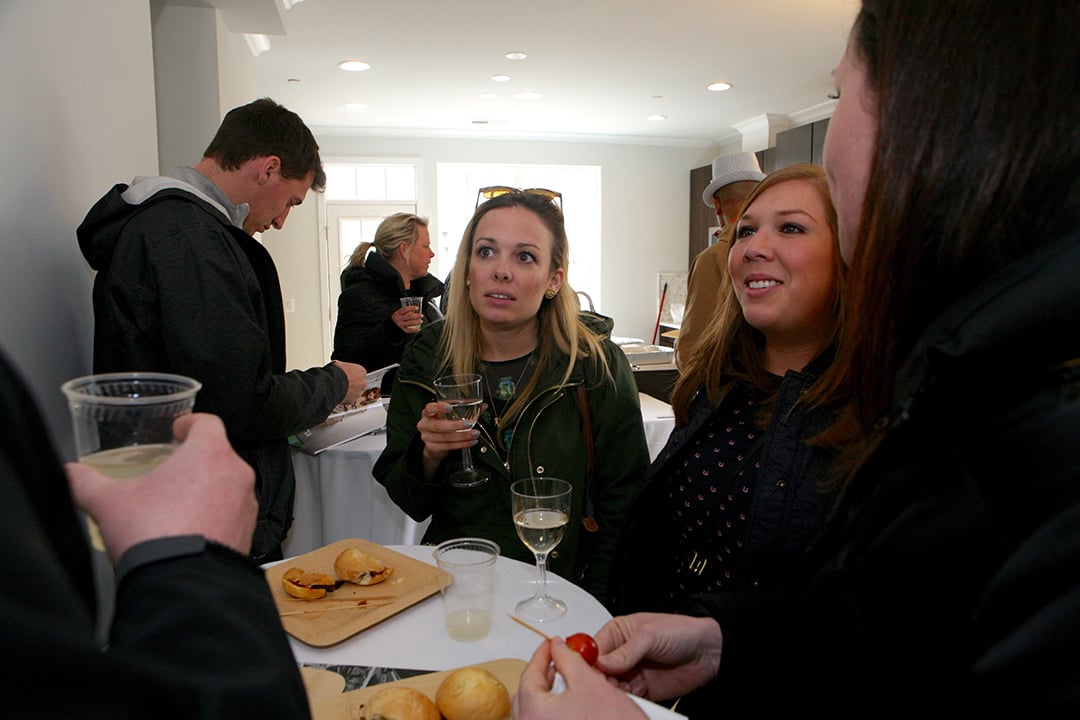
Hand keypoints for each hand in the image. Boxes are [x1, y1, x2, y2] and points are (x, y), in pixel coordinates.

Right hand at [64, 414, 256, 562]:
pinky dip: (216, 517)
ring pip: (227, 486)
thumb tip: (70, 474)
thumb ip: (85, 482)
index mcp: (208, 453)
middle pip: (218, 455)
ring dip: (207, 490)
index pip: (207, 422)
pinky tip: (191, 531)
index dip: (191, 423)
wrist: (181, 582)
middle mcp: (235, 474)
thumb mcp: (108, 502)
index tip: (179, 429)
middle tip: (170, 473)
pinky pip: (232, 515)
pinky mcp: (247, 532)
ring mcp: (246, 505)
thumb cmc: (153, 534)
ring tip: (177, 507)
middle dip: (195, 461)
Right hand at [333, 360, 367, 404]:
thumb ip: (344, 367)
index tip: (347, 376)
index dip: (352, 375)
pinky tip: (338, 394)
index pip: (359, 374)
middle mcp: (362, 382)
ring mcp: (358, 392)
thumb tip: (340, 366)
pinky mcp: (353, 400)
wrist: (331, 384)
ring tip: (340, 389)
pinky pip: (349, 399)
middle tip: (344, 383)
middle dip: (353, 384)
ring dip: (349, 392)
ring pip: (355, 393)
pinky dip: (345, 398)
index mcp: (361, 371)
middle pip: (359, 384)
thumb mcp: (340, 364)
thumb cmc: (336, 372)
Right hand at [393, 306, 422, 333]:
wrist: (390, 328)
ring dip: (417, 322)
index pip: (405, 309)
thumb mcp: (398, 315)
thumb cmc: (396, 320)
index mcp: (397, 314)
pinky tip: (419, 328)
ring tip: (421, 321)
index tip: (417, 308)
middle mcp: (399, 319)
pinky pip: (409, 330)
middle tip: (421, 315)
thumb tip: (413, 311)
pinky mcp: (402, 330)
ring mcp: (400, 325)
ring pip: (410, 323)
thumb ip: (405, 313)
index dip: (411, 308)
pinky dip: (415, 329)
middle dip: (416, 315)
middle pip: (409, 316)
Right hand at [417, 400, 479, 479]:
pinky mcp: (431, 447)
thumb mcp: (450, 416)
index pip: (430, 408)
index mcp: (428, 413)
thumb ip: (466, 410)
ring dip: (462, 436)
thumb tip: (483, 406)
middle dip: (455, 425)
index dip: (439, 407)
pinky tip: (470, 442)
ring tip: (474, 434)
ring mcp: (427, 437)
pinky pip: (448, 446)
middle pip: (438, 426)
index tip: (450, 407)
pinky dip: (461, 444)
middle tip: (469, 424)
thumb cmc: (443, 425)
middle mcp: (425, 424)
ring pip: (445, 437)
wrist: (434, 444)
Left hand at [514, 637, 644, 719]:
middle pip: (530, 693)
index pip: (531, 673)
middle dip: (545, 674)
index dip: (544, 653)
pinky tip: (572, 704)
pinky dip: (556, 710)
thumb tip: (559, 646)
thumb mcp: (590, 682)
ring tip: (568, 682)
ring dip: (551, 693)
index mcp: (534, 710)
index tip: (552, 644)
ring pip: (538, 710)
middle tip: (558, 661)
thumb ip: (569, 659)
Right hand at [593, 613, 722, 701]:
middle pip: (599, 670)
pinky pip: (627, 697)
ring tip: (619, 692)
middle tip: (604, 685)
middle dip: (600, 679)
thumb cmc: (681, 632)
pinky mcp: (641, 689)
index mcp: (618, 632)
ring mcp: (630, 672)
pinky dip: (626, 700)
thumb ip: (625, 652)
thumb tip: (603, 662)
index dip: (589, 660)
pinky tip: (629, 698)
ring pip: (611, 686)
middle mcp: (621, 653)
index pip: (593, 648)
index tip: (589, 670)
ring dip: (613, 691)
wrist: (708, 652)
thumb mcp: (650, 635)